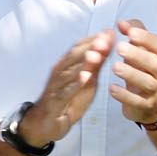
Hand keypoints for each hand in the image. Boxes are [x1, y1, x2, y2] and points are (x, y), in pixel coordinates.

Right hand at [19, 32, 110, 146]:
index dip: (94, 39)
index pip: (79, 47)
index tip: (110, 32)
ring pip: (69, 72)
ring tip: (96, 55)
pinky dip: (75, 84)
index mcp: (67, 64)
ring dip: (82, 63)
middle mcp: (59, 71)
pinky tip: (85, 78)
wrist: (45, 123)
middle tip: (104, 40)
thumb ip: (97, 62)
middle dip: (89, 47)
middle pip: (74, 56)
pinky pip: (65, 92)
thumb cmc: (68, 99)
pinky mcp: (54, 102)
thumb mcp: (87, 80)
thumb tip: (110, 41)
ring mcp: (55, 86)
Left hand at [110, 18, 156, 124]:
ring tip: (114, 67)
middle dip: (137, 55)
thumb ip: (133, 33)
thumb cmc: (143, 69)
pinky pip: (138, 101)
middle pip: (154, 63)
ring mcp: (155, 90)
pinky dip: (125, 96)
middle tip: (119, 48)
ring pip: (146, 82)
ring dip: (131, 74)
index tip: (130, 32)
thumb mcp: (141, 50)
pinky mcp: (146, 105)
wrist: (153, 103)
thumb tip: (121, 22)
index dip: (146, 38)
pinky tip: (112, 89)